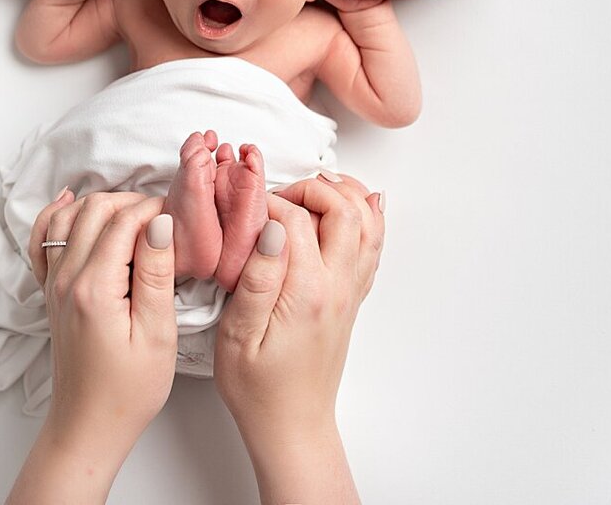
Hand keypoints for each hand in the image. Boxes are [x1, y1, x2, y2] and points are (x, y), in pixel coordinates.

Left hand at [8, 190, 176, 502]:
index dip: (155, 208)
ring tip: (136, 216)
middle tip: (165, 218)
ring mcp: (54, 284)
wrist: (89, 425)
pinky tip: (72, 206)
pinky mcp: (51, 292)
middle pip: (94, 209)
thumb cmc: (129, 390)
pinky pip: (44, 240)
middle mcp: (66, 278)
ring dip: (102, 205)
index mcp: (94, 287)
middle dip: (132, 202)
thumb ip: (155, 273)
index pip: (123, 220)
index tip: (182, 216)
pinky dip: (57, 217)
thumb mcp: (157, 334)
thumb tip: (160, 223)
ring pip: (68, 216)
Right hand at [213, 174, 382, 502]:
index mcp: (306, 292)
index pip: (295, 220)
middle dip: (311, 187)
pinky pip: (373, 248)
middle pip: (343, 210)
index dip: (265, 202)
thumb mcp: (238, 335)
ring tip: (318, 185)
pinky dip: (369, 217)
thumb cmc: (257, 387)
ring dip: (346, 194)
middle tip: (278, 195)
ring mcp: (350, 292)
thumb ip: (256, 277)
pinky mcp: (351, 299)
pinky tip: (361, 204)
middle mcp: (337, 287)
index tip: (242, 205)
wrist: (291, 425)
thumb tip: (271, 229)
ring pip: (367, 224)